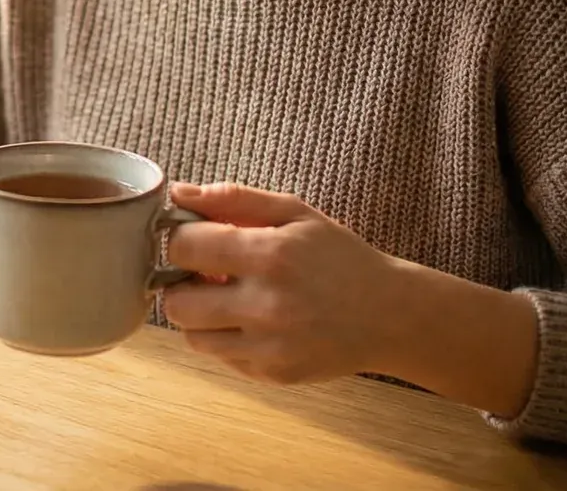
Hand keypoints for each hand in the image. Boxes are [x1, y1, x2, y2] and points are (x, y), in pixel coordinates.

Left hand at [161, 182, 406, 385]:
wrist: (390, 315)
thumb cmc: (339, 257)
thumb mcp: (295, 213)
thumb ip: (234, 199)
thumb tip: (178, 192)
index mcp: (270, 255)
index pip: (183, 247)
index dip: (181, 239)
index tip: (195, 239)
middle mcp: (266, 306)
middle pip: (176, 302)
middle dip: (181, 284)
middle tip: (205, 274)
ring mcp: (269, 347)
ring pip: (192, 335)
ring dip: (200, 315)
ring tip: (228, 297)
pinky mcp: (273, 374)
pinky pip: (221, 357)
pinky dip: (226, 338)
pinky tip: (253, 321)